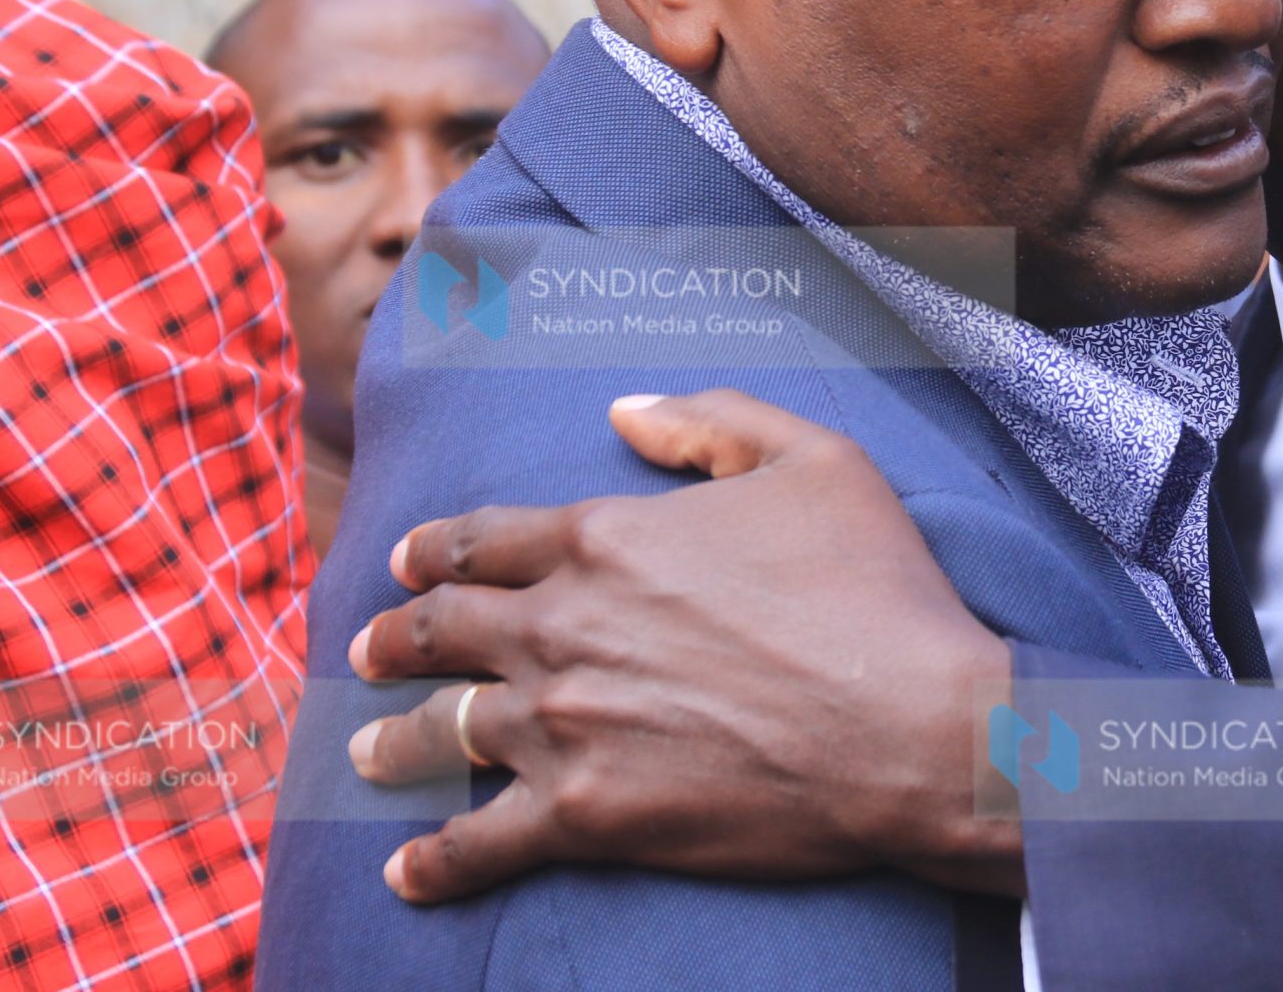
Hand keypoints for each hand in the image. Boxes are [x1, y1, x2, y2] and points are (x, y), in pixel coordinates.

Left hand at [345, 389, 1021, 904]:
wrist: (912, 726)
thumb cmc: (875, 589)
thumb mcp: (814, 459)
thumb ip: (711, 421)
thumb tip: (623, 411)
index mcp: (607, 536)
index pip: (485, 538)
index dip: (436, 549)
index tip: (411, 561)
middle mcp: (563, 626)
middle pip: (442, 628)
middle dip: (395, 638)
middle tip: (370, 650)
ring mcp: (564, 725)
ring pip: (439, 732)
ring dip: (394, 743)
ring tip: (371, 756)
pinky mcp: (584, 816)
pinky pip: (477, 843)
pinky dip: (434, 860)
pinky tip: (407, 870)